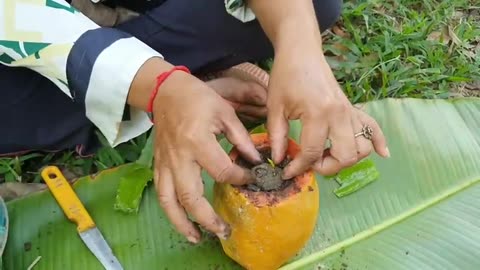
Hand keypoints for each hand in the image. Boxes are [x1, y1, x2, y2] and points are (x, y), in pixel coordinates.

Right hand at [152, 72, 261, 242]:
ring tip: (197, 238)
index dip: (240, 178)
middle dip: (208, 218)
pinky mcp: (158, 165)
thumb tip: (257, 161)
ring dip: (183, 223)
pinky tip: (180, 221)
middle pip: (192, 196)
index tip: (252, 179)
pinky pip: (161, 193)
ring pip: (170, 201)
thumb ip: (241, 139)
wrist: (165, 92)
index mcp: (198, 141)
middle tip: (224, 231)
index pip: (222, 172)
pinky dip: (170, 211)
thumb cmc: (198, 98)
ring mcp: (166, 163)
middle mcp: (180, 157)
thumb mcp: (225, 112)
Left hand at [267, 50, 389, 178]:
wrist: (302, 52)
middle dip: (327, 167)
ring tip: (327, 155)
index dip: (298, 167)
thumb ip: (277, 136)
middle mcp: (340, 115)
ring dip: (347, 158)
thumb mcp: (275, 107)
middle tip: (309, 162)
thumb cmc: (285, 76)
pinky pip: (374, 128)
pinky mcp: (354, 108)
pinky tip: (382, 154)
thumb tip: (279, 160)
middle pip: (345, 156)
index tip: (287, 172)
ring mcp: (350, 111)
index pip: (312, 152)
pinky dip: (379, 142)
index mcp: (318, 113)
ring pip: (363, 148)